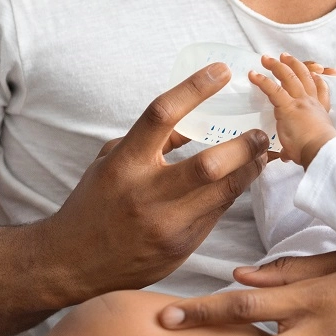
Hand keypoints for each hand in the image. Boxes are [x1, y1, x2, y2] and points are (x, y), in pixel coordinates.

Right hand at [45, 63, 269, 298]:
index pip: (161, 115)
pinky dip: (232, 192)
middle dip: (245, 145)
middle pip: (209, 164)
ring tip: (262, 154)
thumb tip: (191, 123)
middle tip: (261, 132)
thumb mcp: (111, 162)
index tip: (221, 71)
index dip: (194, 88)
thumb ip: (150, 142)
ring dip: (250, 170)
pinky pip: (218, 213)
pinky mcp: (181, 246)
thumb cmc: (94, 205)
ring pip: (225, 192)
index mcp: (124, 164)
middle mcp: (146, 194)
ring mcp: (167, 223)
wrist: (73, 263)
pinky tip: (241, 180)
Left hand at [249, 53, 335, 166]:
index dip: (318, 80)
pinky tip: (253, 75)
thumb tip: (286, 156)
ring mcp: (300, 101)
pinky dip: (262, 80)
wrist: (321, 151)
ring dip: (277, 66)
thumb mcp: (309, 146)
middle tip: (285, 57)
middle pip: (304, 77)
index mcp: (320, 112)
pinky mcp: (287, 106)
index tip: (315, 73)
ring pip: (289, 77)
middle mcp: (311, 102)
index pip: (321, 92)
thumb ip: (294, 149)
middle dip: (294, 64)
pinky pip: (273, 89)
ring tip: (267, 59)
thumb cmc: (318, 151)